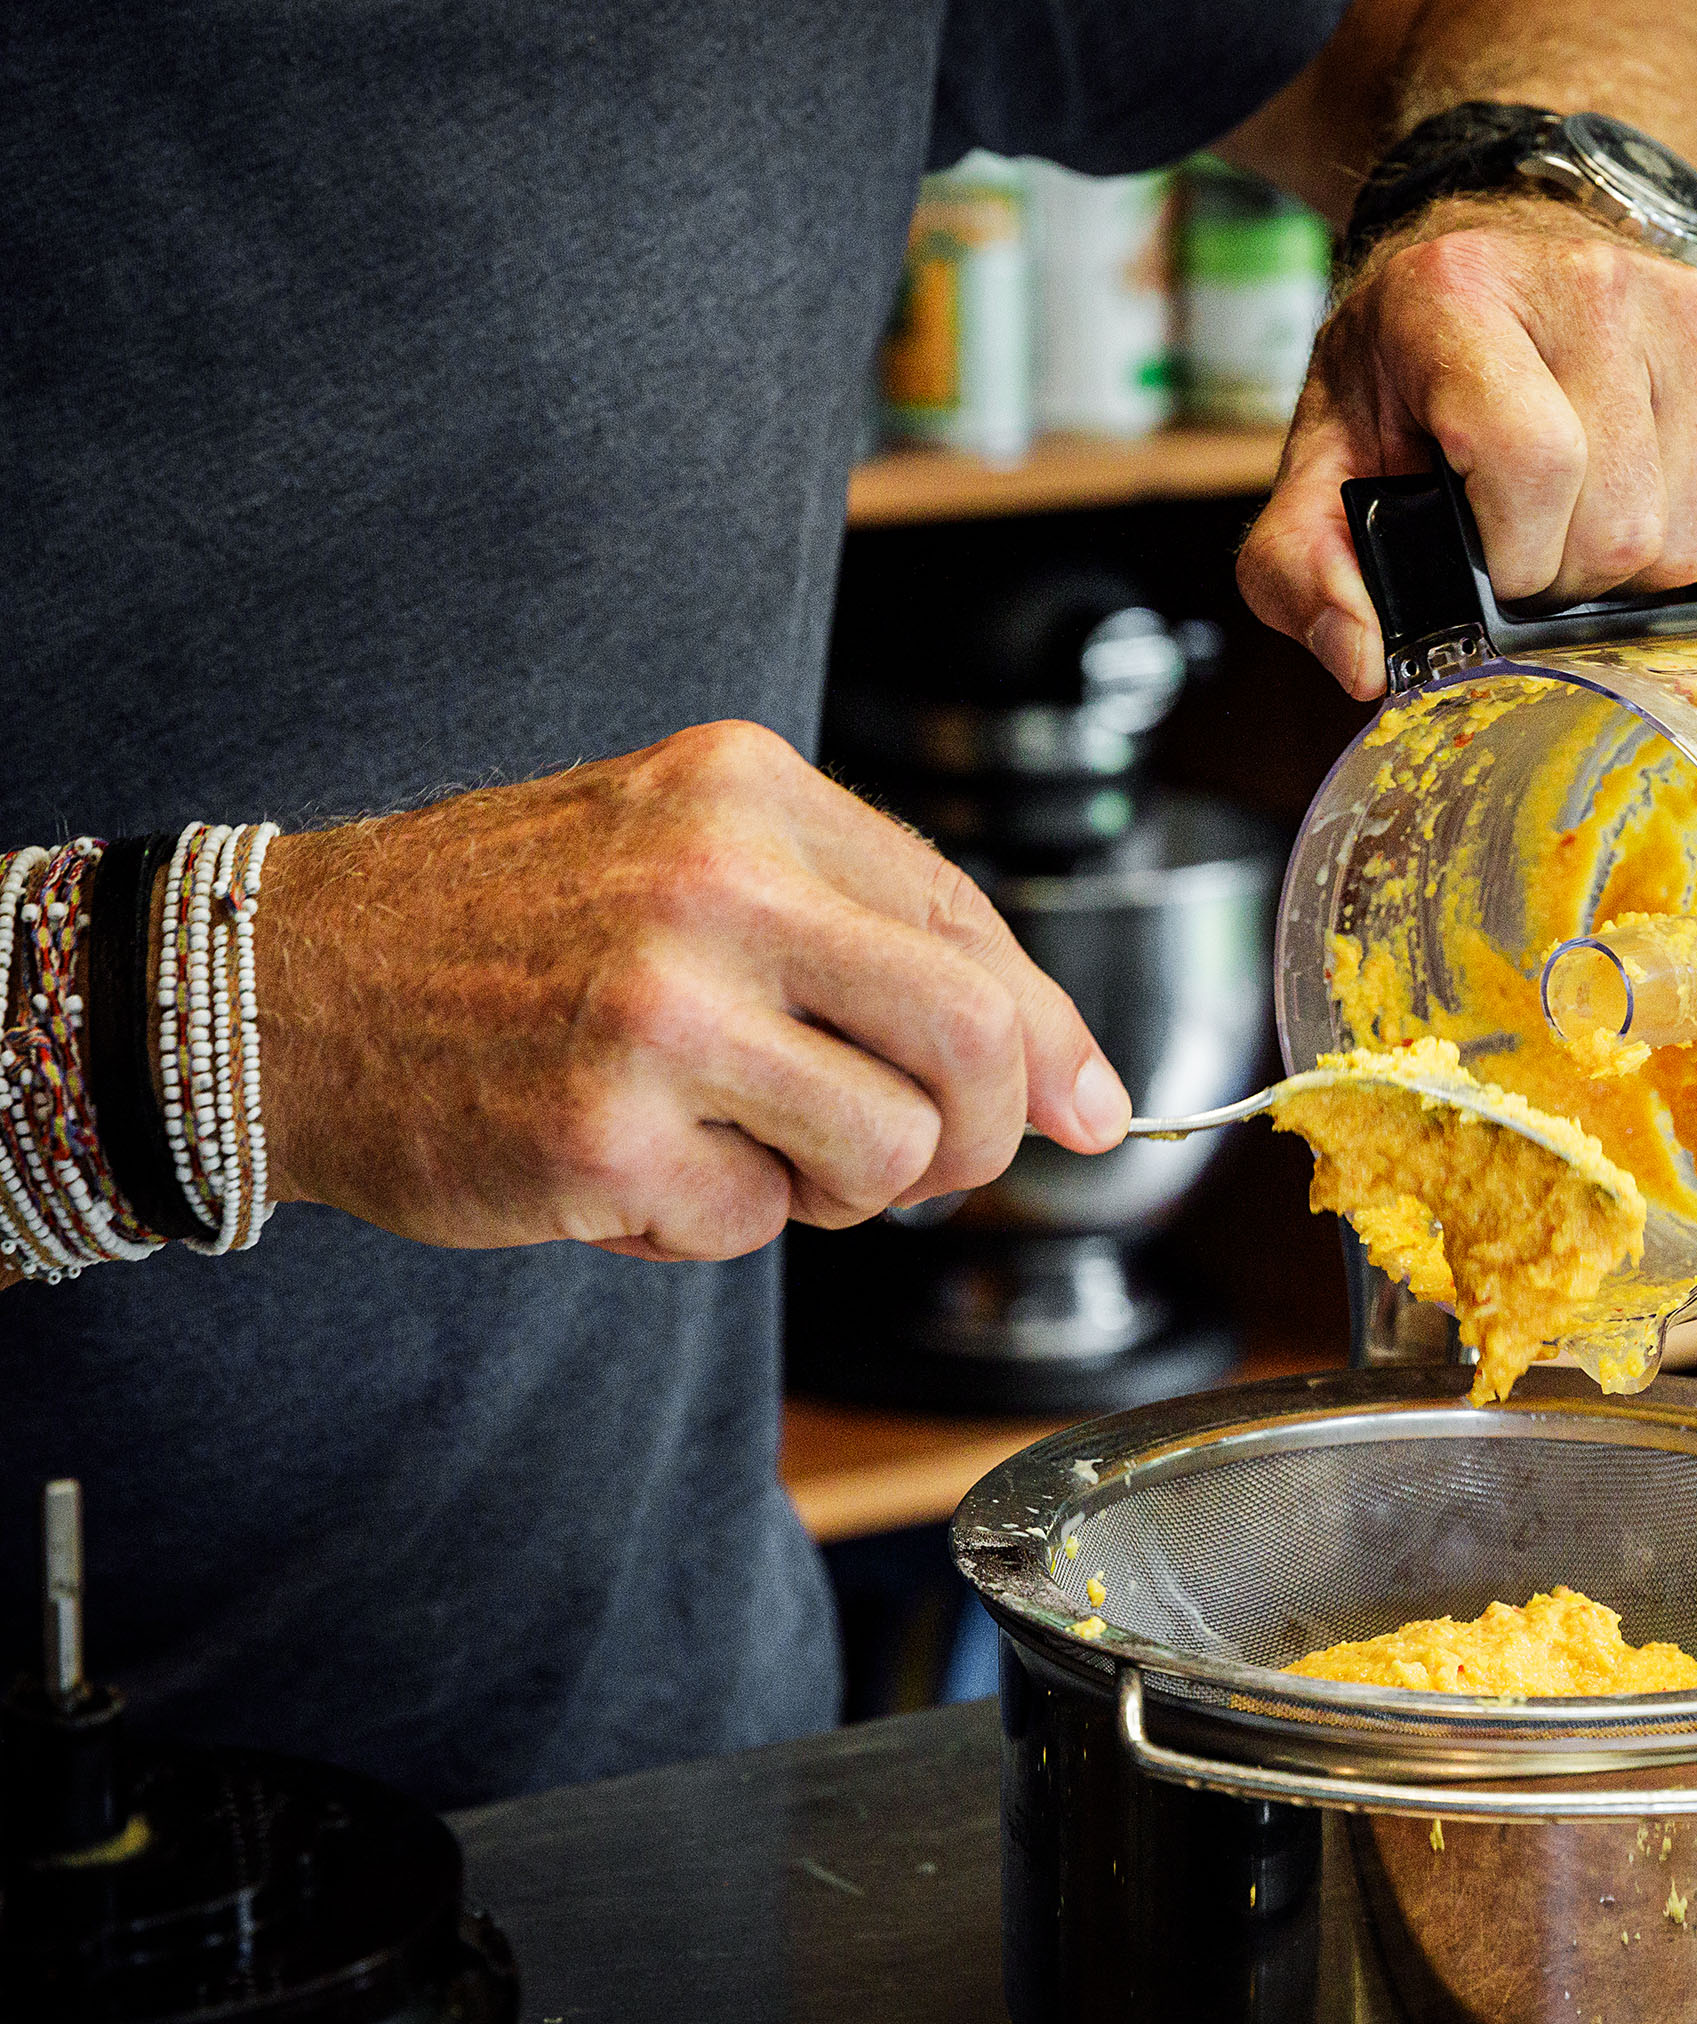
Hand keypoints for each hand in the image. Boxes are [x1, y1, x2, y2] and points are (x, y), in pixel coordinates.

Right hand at [254, 721, 1130, 1262]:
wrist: (282, 986)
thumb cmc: (500, 929)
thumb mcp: (689, 861)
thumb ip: (869, 940)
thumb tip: (1069, 1081)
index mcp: (750, 790)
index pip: (974, 922)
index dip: (1047, 1037)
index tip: (1082, 1105)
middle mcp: (716, 883)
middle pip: (974, 1036)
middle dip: (981, 1132)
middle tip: (918, 1162)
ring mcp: (660, 1011)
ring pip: (890, 1153)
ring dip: (839, 1187)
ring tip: (738, 1146)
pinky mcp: (605, 1137)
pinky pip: (756, 1226)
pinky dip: (713, 1223)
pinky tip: (629, 1166)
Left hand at [1237, 195, 1696, 699]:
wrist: (1504, 258)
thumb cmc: (1412, 374)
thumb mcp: (1326, 455)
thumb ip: (1302, 565)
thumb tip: (1360, 662)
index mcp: (1459, 297)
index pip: (1535, 463)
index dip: (1513, 555)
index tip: (1485, 558)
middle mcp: (1589, 282)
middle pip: (1620, 523)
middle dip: (1565, 576)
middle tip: (1524, 543)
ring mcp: (1687, 308)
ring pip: (1685, 536)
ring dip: (1626, 567)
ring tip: (1574, 517)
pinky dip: (1682, 538)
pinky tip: (1633, 491)